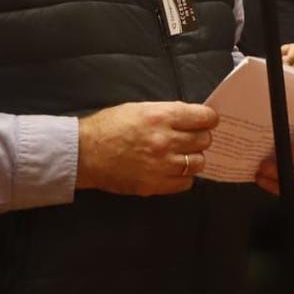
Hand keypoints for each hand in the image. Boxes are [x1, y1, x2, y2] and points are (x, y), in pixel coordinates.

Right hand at [76, 101, 217, 195]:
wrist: (84, 153)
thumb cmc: (108, 127)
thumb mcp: (138, 109)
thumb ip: (166, 113)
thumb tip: (190, 118)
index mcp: (161, 117)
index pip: (203, 117)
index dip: (209, 119)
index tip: (207, 121)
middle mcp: (165, 141)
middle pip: (204, 140)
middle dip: (201, 138)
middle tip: (191, 138)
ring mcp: (162, 165)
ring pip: (198, 163)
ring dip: (193, 158)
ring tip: (182, 155)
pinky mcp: (156, 185)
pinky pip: (186, 183)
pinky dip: (183, 177)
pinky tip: (173, 170)